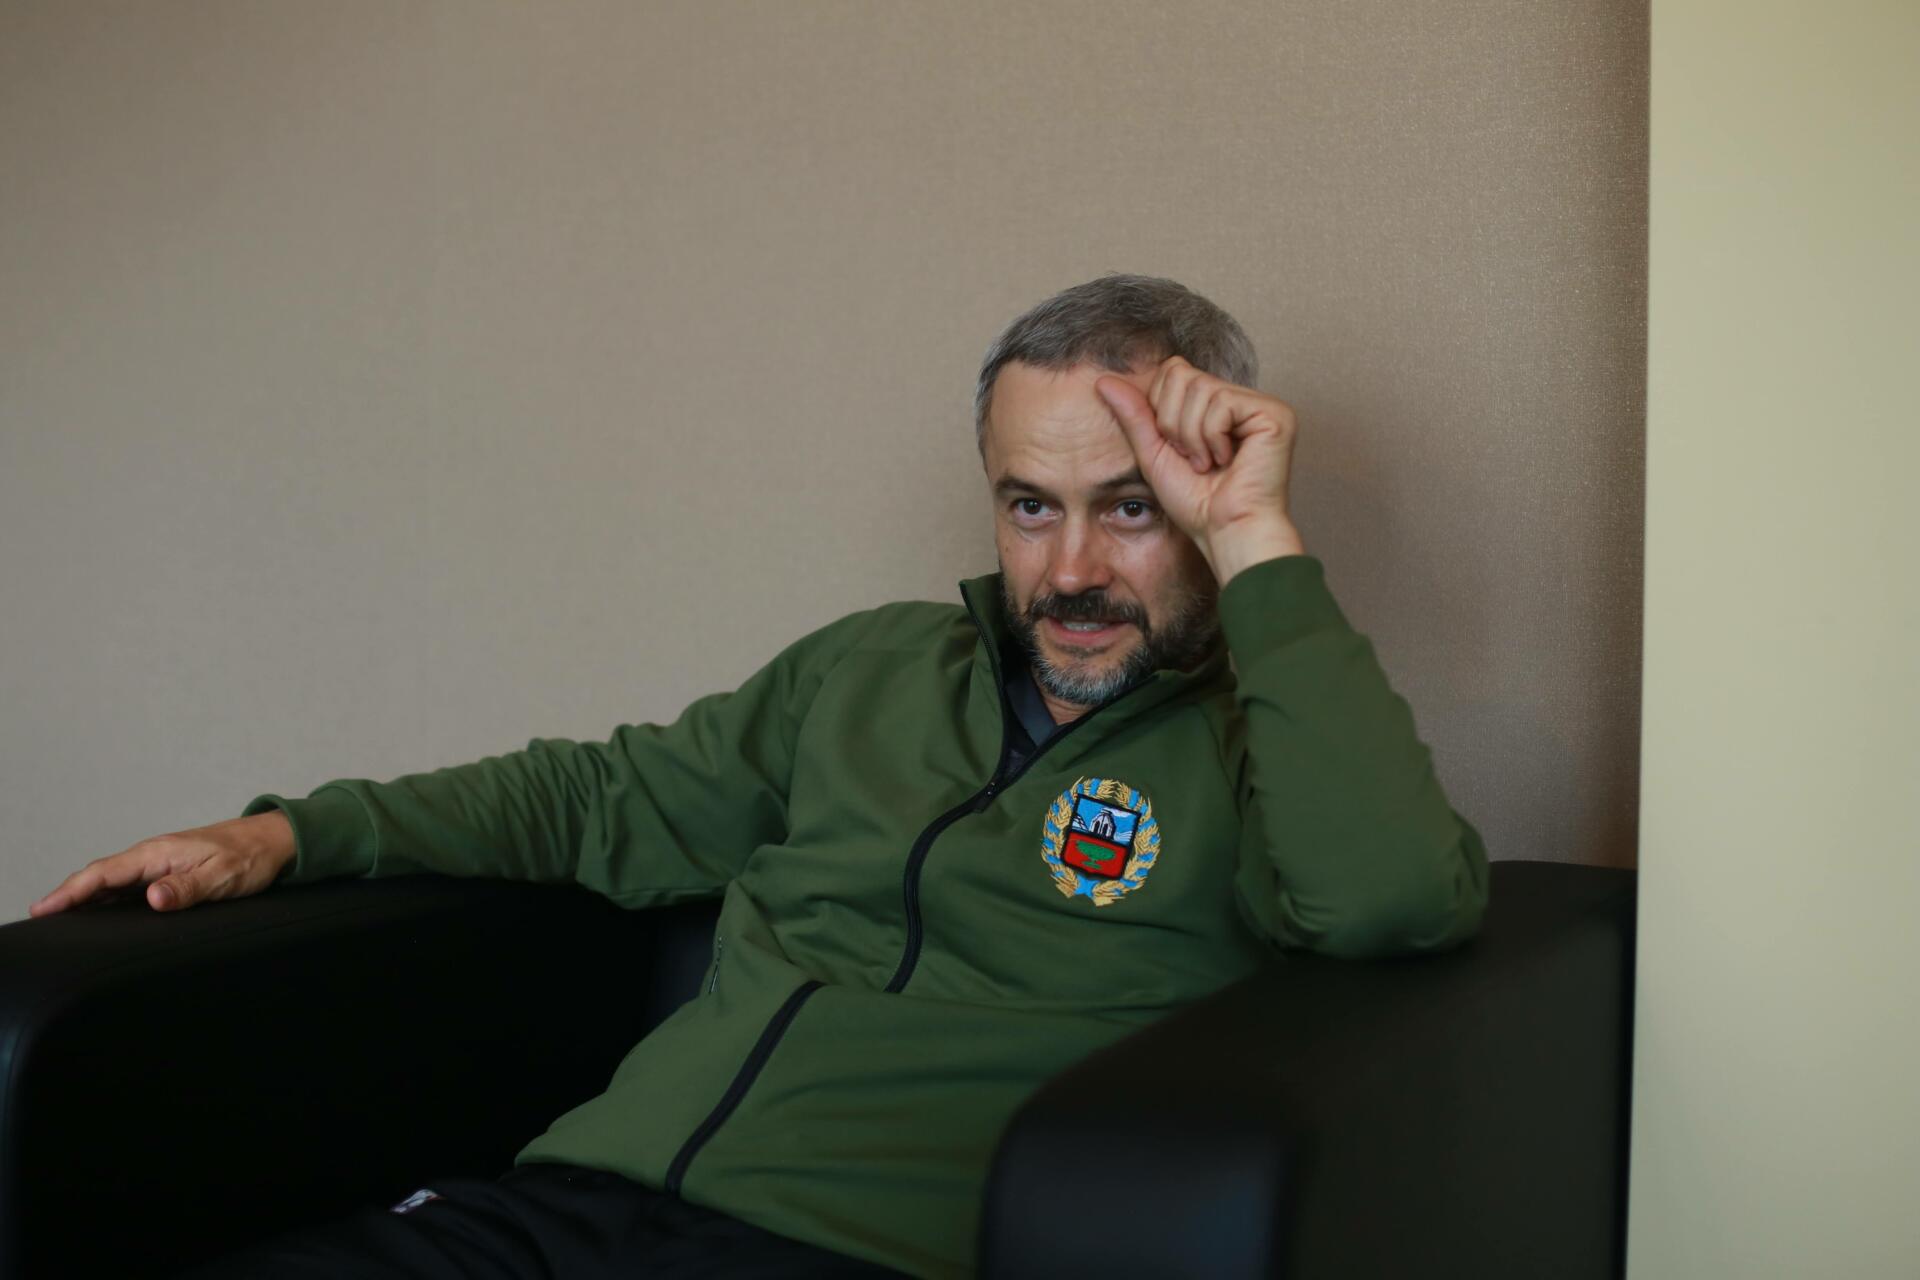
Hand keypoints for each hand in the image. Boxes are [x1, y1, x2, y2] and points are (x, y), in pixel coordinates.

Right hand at [28, 811, 295, 915]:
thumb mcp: (221, 877)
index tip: (43, 908)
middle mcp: (153, 855)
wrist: (275, 840)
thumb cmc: (251, 857)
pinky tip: (103, 912)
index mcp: (158, 853)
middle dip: (68, 895)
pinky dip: (109, 896)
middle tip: (39, 918)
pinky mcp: (171, 869)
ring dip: (86, 896)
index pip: (103, 873)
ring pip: (113, 880)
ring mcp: (160, 861)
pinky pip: (130, 884)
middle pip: (100, 876)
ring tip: (59, 919)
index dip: (70, 891)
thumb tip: (151, 898)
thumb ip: (186, 889)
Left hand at [1095, 356, 1306, 582]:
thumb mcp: (1154, 453)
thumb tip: (1103, 379)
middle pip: (1182, 373)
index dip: (1161, 409)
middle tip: (1192, 458)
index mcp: (1217, 405)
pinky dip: (1212, 437)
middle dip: (1172, 421)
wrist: (1226, 531)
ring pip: (1200, 387)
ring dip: (1191, 435)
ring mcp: (1261, 405)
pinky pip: (1222, 402)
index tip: (1177, 450)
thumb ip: (1134, 415)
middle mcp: (1241, 399)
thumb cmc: (1196, 502)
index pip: (1173, 371)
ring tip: (1207, 464)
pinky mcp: (1275, 414)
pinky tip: (1227, 461)